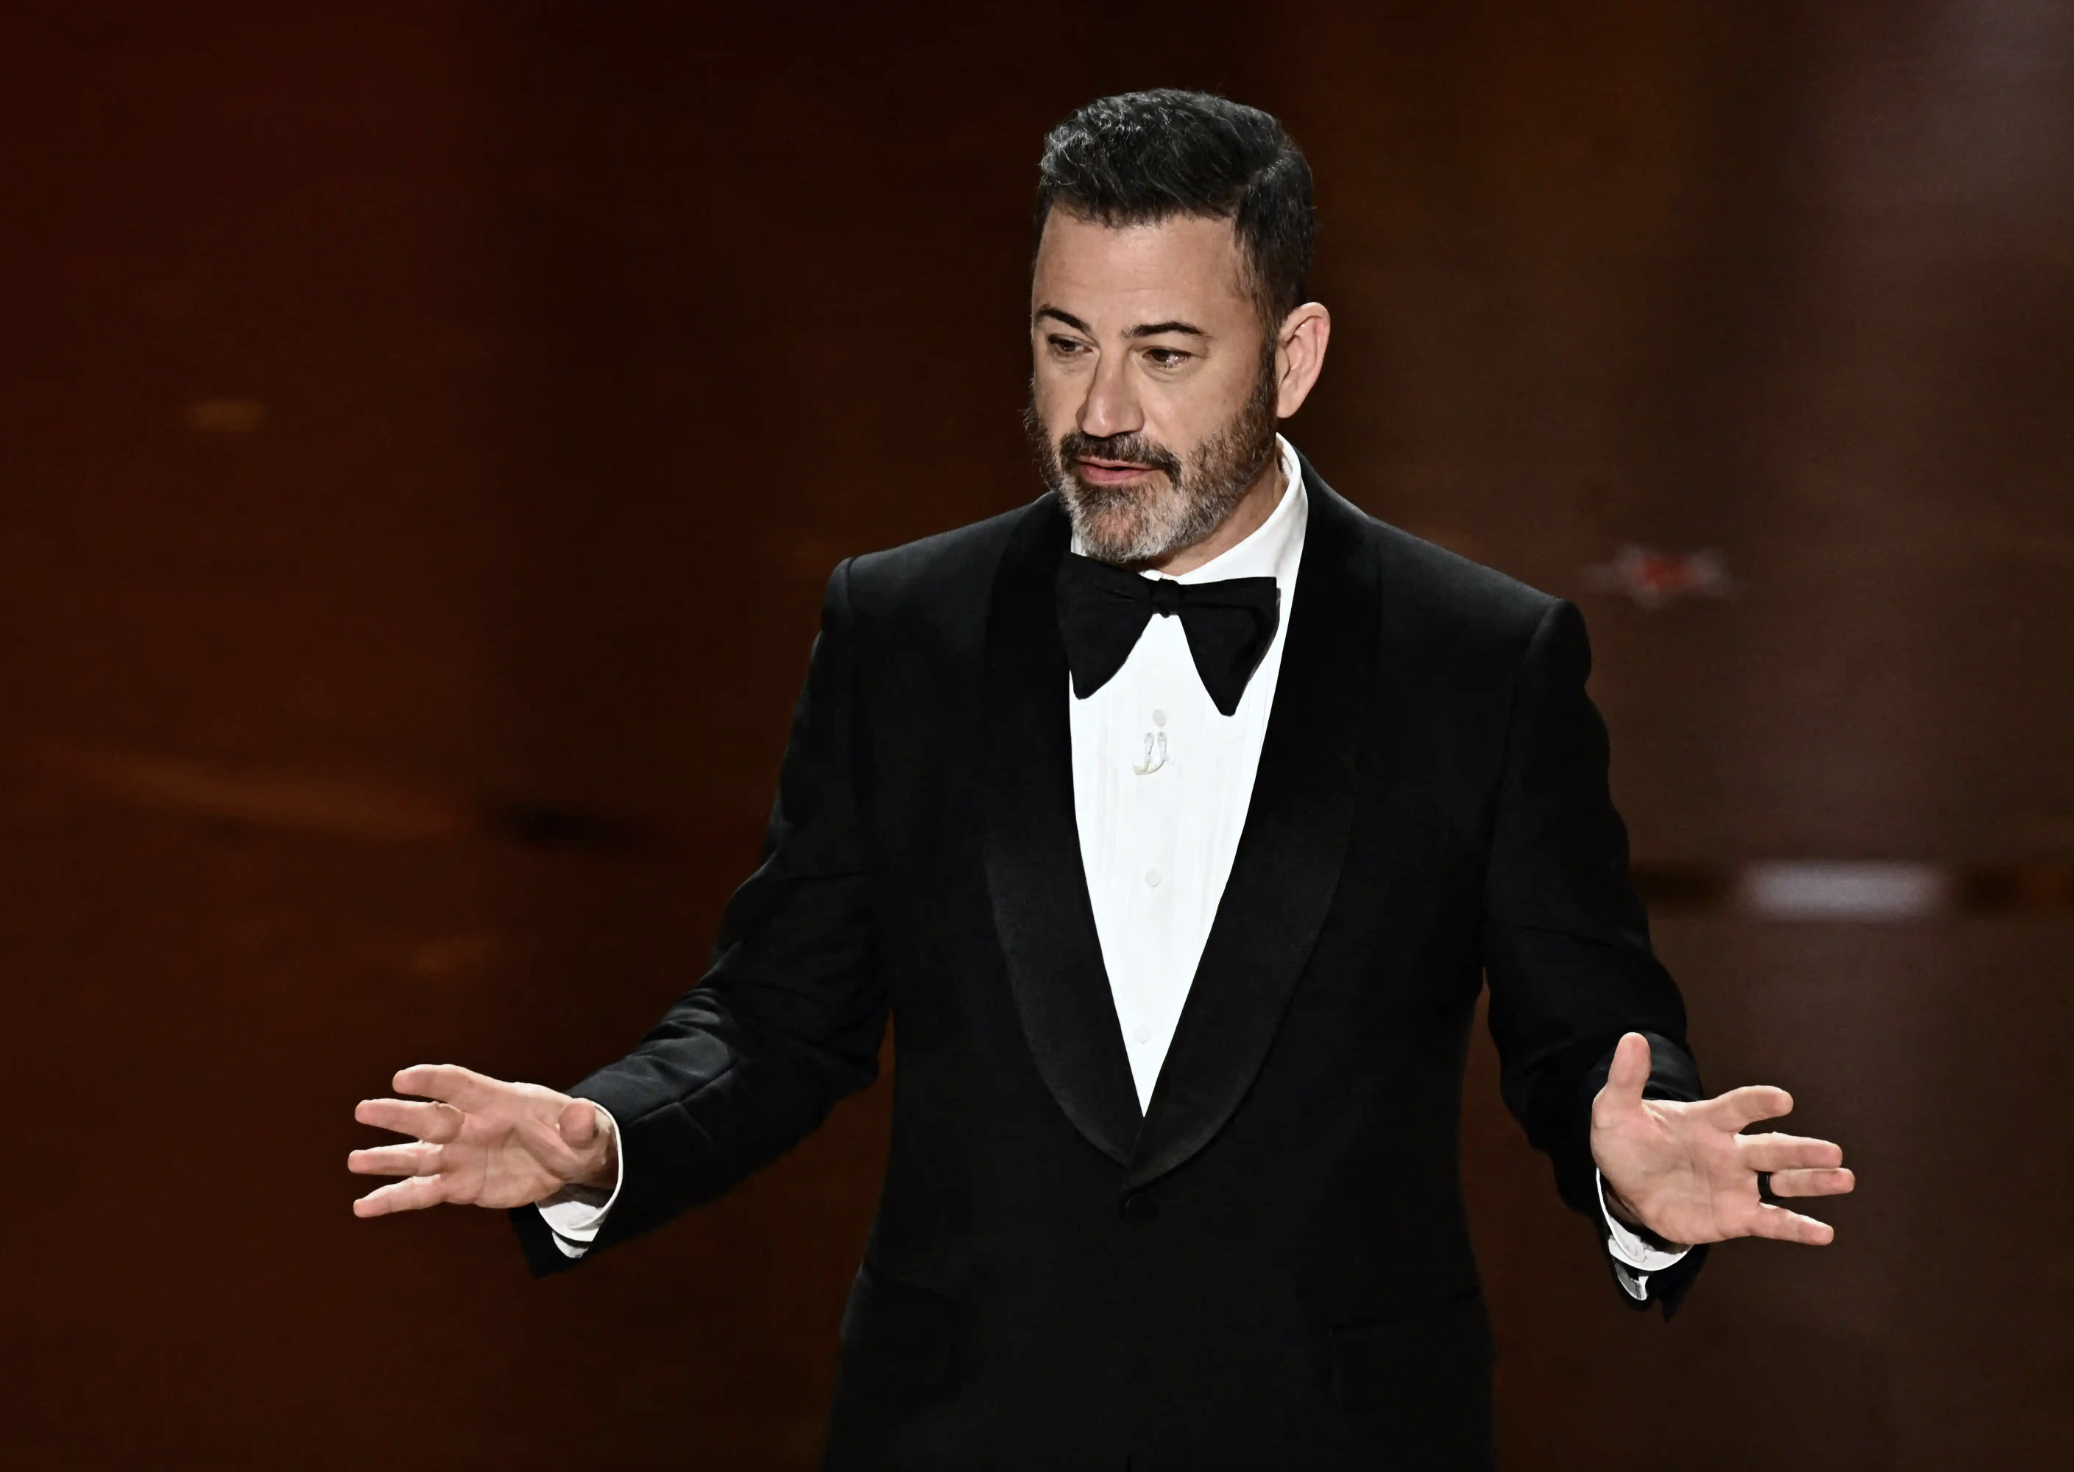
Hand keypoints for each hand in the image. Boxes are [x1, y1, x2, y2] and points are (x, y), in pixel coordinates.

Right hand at [348, 1065, 615, 1216]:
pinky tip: (362, 1207)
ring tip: (355, 1161)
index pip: (460, 1085)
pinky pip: (421, 1193)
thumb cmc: (573, 1136)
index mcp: (498, 1101)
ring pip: (417, 1157)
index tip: (402, 1078)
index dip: (432, 1081)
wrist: (567, 1160)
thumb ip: (581, 1124)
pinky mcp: (458, 1185)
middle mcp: (470, 1126)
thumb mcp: (586, 1131)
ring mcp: (460, 1156)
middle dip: (398, 1115)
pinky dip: (393, 1200)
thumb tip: (583, 1114)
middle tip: (364, 1110)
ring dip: (386, 1159)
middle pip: (429, 1118)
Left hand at [1590, 1033, 1853, 1246]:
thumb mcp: (1614, 1110)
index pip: (1737, 1107)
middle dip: (1801, 1150)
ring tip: (1843, 1178)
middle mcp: (1730, 1150)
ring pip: (1783, 1181)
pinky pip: (1771, 1221)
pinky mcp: (1736, 1216)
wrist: (1624, 1187)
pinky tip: (1823, 1234)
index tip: (1782, 1099)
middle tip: (1832, 1151)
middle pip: (1771, 1147)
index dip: (1758, 1102)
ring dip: (1812, 1181)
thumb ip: (1627, 1079)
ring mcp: (1737, 1183)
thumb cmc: (1626, 1142)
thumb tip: (1632, 1038)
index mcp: (1707, 1120)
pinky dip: (1797, 1227)